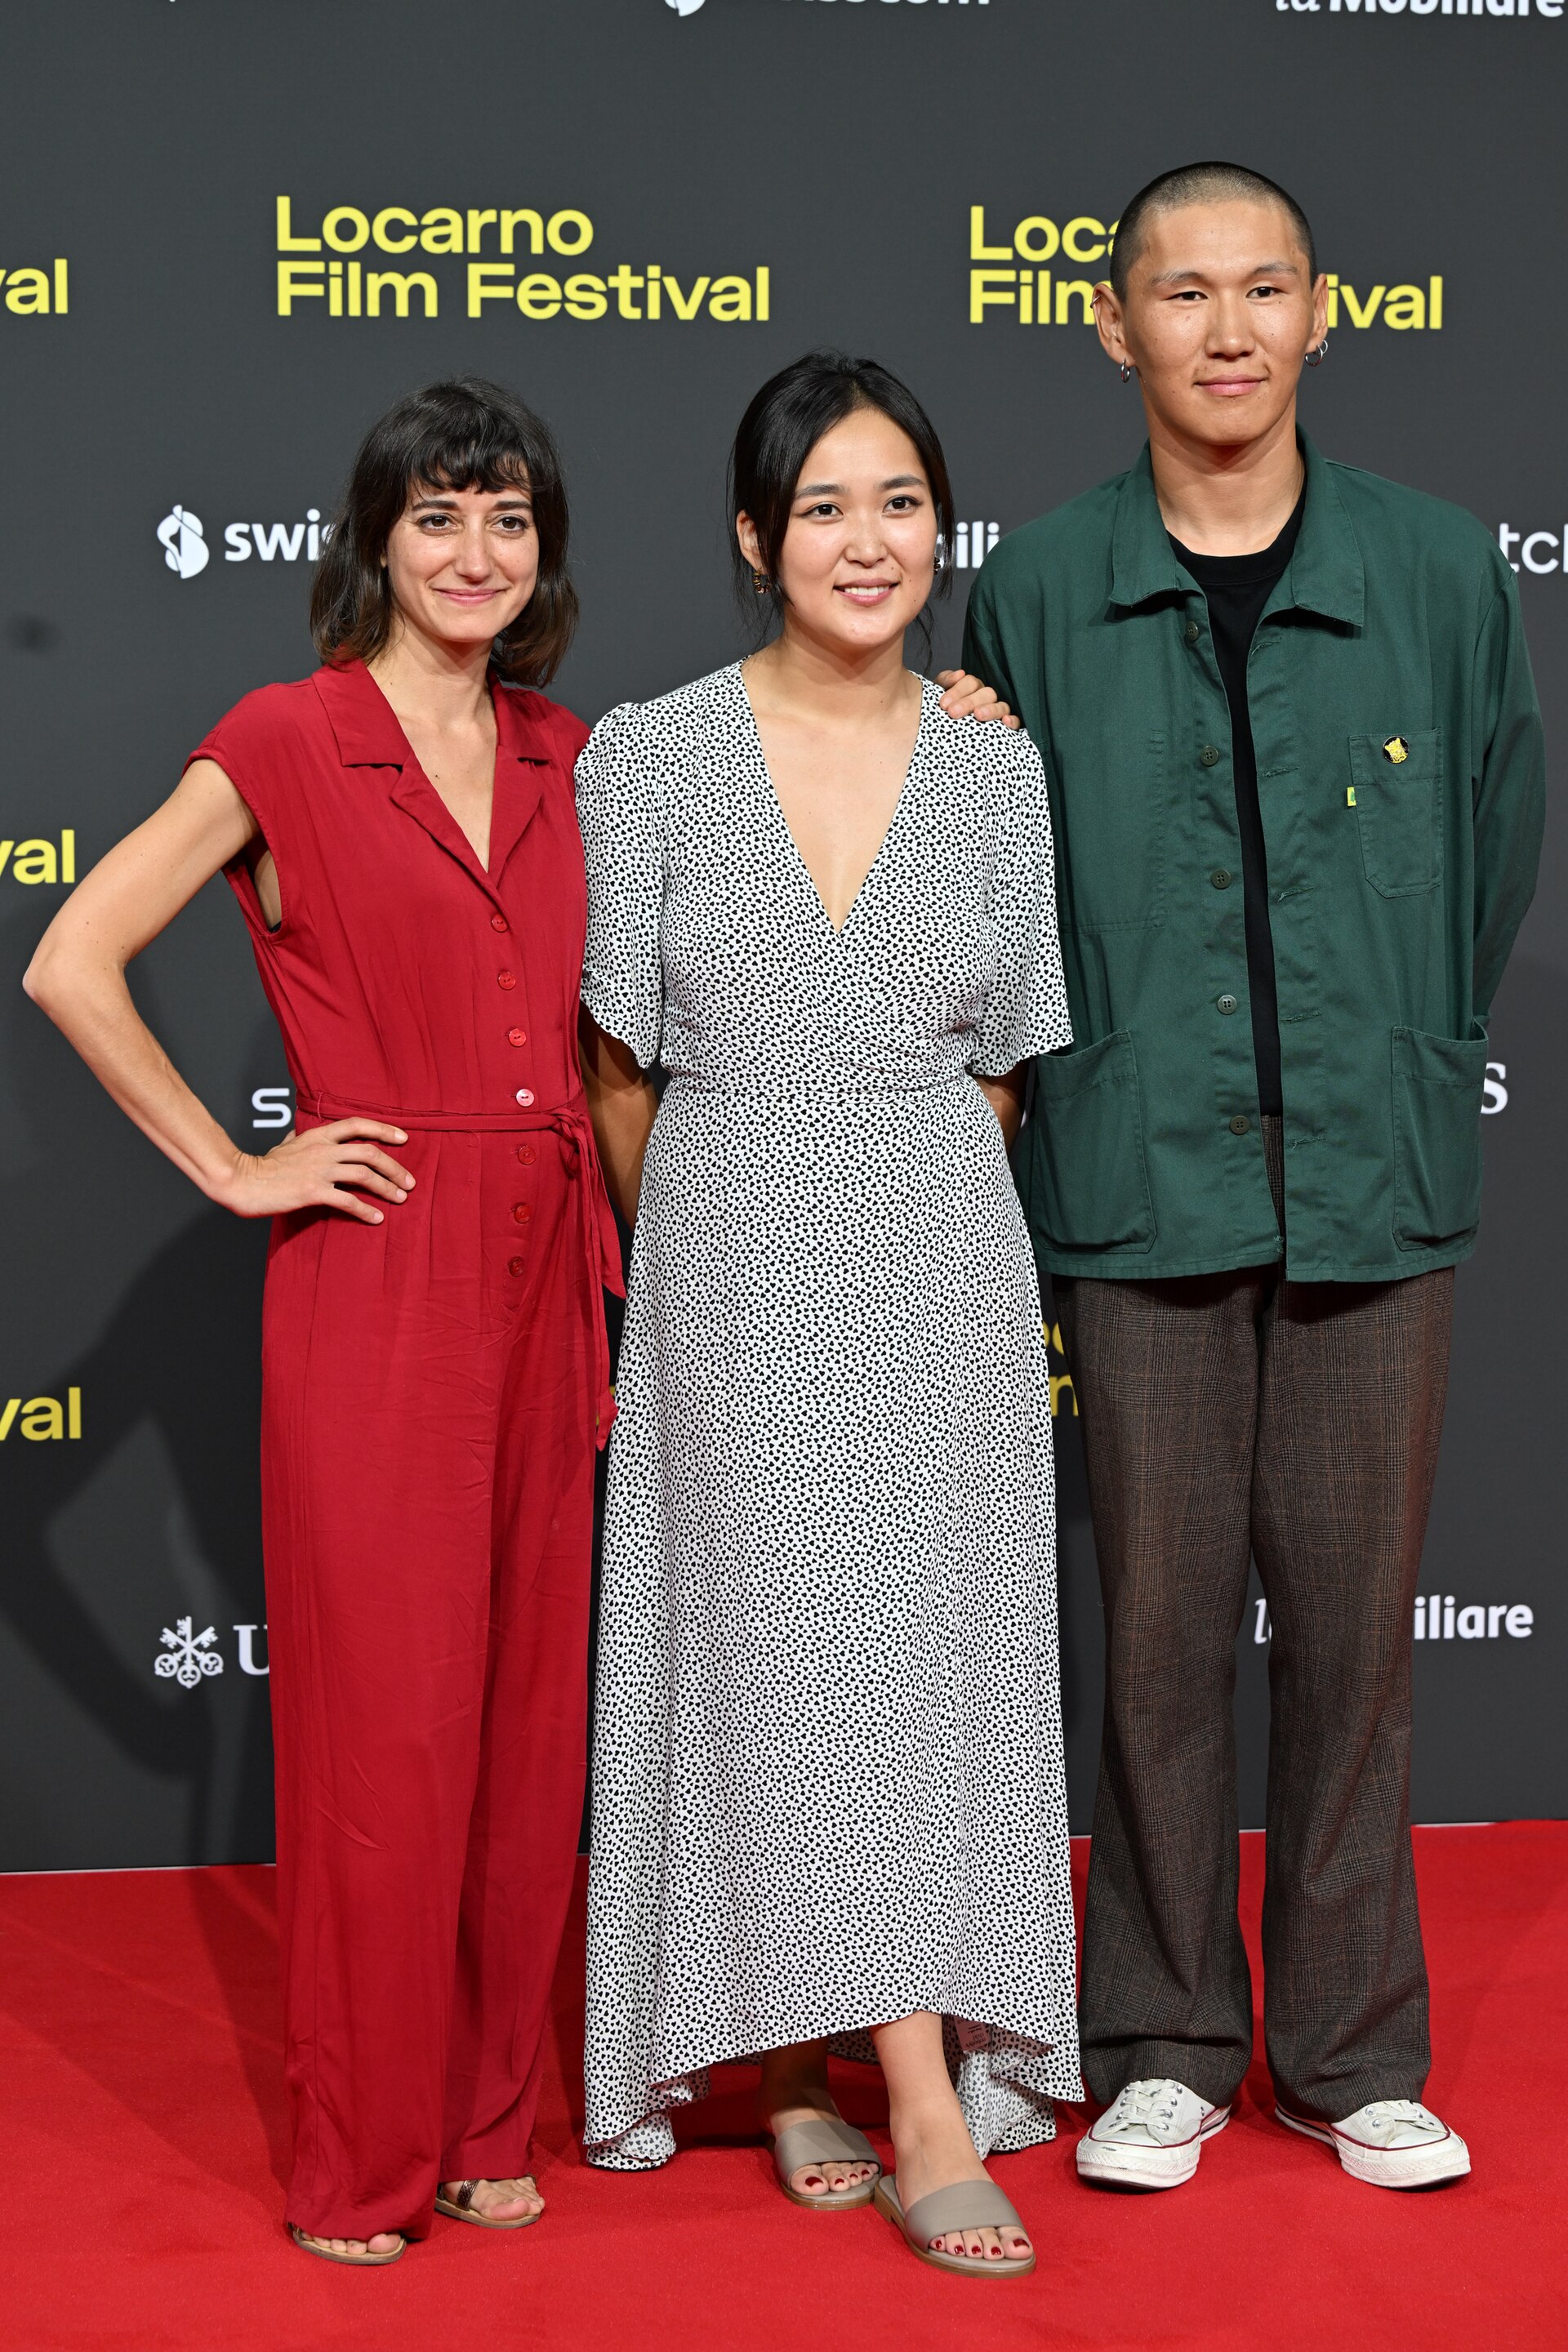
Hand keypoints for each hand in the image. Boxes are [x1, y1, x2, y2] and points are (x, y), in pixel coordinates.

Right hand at [215, 1120, 416, 1223]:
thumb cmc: (262, 1165)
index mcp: (318, 1135)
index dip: (384, 1130)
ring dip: (387, 1187)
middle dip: (394, 1166)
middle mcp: (323, 1150)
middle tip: (409, 1181)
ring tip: (401, 1198)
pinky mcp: (313, 1192)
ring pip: (364, 1175)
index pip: (357, 1125)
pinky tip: (377, 1218)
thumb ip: (296, 1138)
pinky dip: (366, 1210)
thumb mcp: (283, 1144)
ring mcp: (319, 1170)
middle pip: (369, 1152)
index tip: (404, 1138)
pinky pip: (347, 1201)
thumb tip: (295, 1133)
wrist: (243, 1181)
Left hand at [935, 671, 1020, 727]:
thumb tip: (959, 674)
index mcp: (972, 688)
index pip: (970, 682)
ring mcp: (998, 711)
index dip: (957, 691)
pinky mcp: (1007, 728)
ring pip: (1002, 706)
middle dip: (969, 702)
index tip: (943, 704)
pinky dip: (1013, 721)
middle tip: (953, 712)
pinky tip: (1006, 722)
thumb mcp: (939, 694)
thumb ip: (945, 681)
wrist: (940, 733)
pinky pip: (1017, 722)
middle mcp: (987, 697)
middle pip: (986, 693)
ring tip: (978, 715)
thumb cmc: (943, 711)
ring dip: (991, 709)